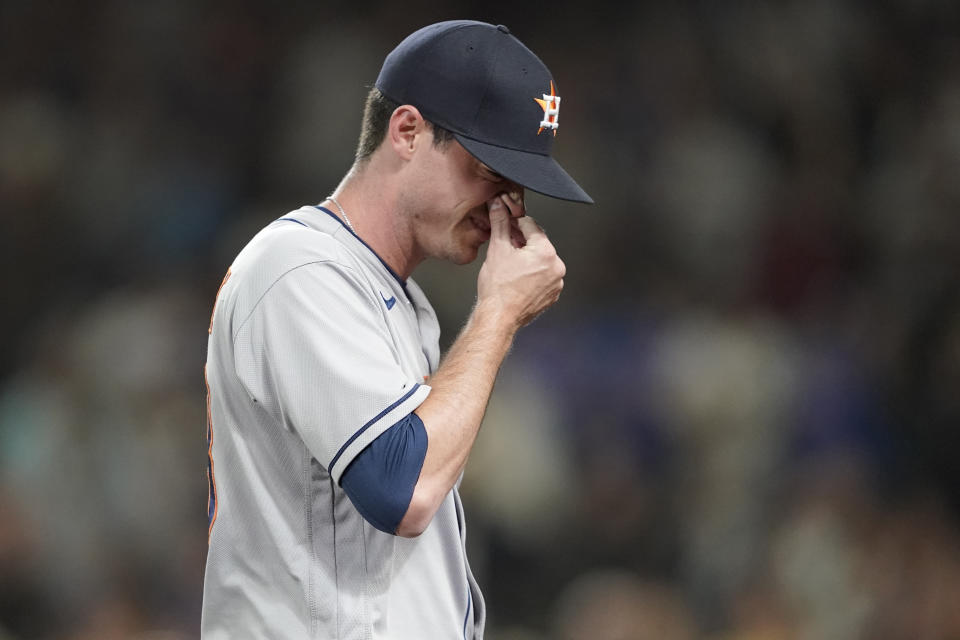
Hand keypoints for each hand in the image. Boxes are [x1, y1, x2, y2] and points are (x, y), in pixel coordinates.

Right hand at [477, 194, 565, 329]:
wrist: (498, 317)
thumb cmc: (498, 289)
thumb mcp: (497, 249)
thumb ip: (500, 223)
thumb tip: (498, 207)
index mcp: (546, 252)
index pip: (531, 226)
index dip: (515, 223)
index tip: (506, 223)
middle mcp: (556, 267)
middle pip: (538, 243)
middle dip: (521, 241)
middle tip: (505, 243)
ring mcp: (556, 282)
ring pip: (541, 260)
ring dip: (527, 257)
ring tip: (510, 263)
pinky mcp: (552, 294)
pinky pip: (543, 276)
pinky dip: (532, 273)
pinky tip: (517, 277)